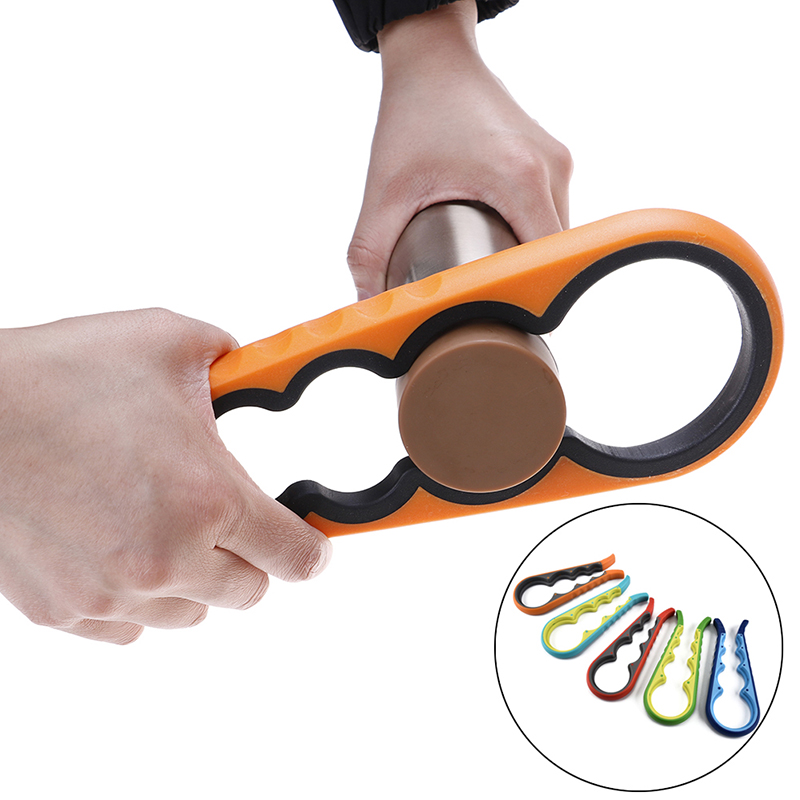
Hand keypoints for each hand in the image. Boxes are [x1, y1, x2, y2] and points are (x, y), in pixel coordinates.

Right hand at [0, 309, 330, 642]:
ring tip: (168, 528)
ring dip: (195, 580)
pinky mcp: (62, 611)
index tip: (309, 543)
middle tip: (228, 520)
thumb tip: (251, 369)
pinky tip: (122, 551)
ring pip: (190, 614)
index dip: (311, 549)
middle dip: (250, 558)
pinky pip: (129, 628)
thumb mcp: (166, 342)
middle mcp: (166, 558)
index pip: (295, 557)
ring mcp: (110, 593)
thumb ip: (230, 361)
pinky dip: (138, 599)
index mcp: (207, 498)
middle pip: (249, 593)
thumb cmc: (55, 376)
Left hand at [347, 0, 571, 297]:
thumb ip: (370, 252)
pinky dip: (526, 232)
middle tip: (480, 295)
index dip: (521, 294)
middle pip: (550, 252)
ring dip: (522, 255)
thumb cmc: (413, 114)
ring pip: (553, 234)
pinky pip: (549, 212)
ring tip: (485, 266)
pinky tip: (495, 237)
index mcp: (519, 177)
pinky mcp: (553, 158)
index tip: (497, 315)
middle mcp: (550, 168)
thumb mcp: (385, 190)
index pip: (542, 261)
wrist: (432, 57)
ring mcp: (557, 161)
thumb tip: (368, 306)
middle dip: (516, 277)